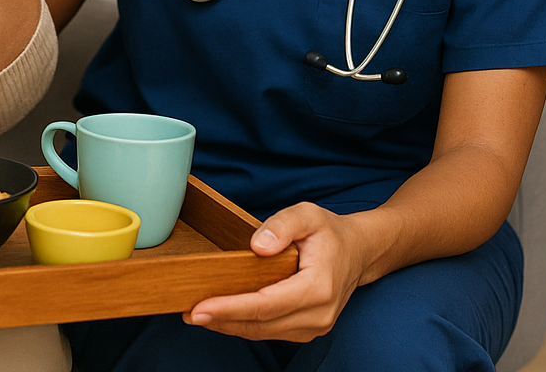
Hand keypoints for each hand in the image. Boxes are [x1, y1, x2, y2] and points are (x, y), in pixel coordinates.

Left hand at [184, 203, 363, 341]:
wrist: (358, 252)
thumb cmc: (330, 233)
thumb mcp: (308, 214)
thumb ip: (282, 225)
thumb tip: (256, 246)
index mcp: (318, 288)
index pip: (266, 305)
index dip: (231, 308)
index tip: (201, 308)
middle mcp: (318, 315)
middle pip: (260, 324)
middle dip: (221, 320)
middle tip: (187, 313)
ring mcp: (314, 327)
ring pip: (262, 332)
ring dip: (228, 325)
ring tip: (197, 314)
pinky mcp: (306, 330)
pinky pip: (269, 331)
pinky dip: (243, 325)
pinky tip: (222, 315)